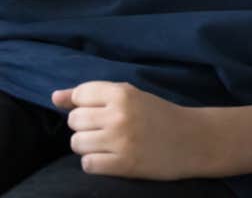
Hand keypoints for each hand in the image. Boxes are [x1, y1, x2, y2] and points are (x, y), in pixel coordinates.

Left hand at [52, 82, 206, 179]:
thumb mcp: (130, 96)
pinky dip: (94, 162)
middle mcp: (119, 115)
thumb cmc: (158, 114)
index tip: (99, 111)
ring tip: (107, 144)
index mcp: (122, 93)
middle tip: (105, 128)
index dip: (83, 105)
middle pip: (74, 120)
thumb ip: (93, 95)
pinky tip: (110, 157)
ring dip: (87, 145)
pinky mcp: (123, 164)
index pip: (80, 95)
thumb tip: (54, 96)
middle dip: (84, 126)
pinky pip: (88, 164)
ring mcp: (120, 141)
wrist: (191, 139)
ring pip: (77, 143)